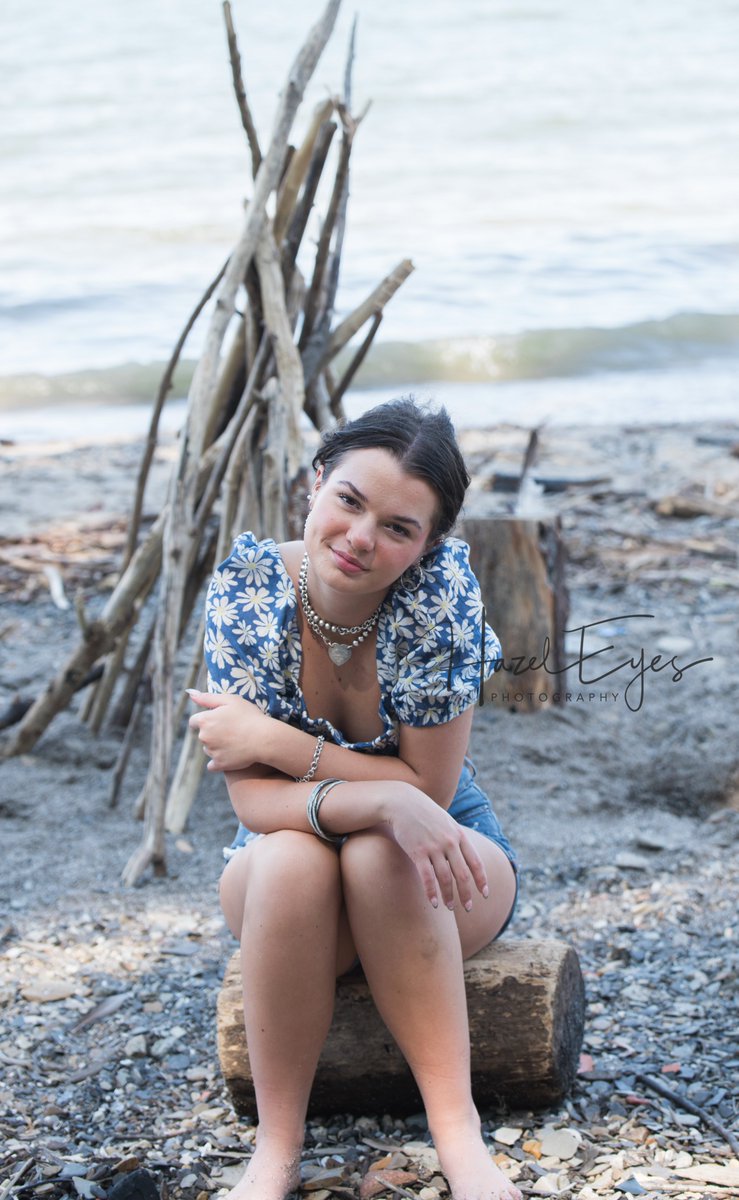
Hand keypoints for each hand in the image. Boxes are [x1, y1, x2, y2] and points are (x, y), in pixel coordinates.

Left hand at [187, 689, 268, 771]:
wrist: (264, 738)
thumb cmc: (249, 716)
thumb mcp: (230, 700)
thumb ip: (207, 698)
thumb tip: (190, 694)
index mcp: (205, 720)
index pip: (194, 721)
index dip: (205, 720)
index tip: (217, 721)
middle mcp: (204, 737)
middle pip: (202, 735)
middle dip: (212, 732)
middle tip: (231, 729)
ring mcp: (211, 752)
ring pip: (208, 749)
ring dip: (217, 746)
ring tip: (235, 741)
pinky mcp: (219, 764)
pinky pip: (213, 765)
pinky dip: (219, 761)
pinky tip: (230, 755)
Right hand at [385, 788, 488, 911]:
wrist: (403, 803)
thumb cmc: (426, 814)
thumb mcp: (447, 822)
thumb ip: (457, 838)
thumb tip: (465, 857)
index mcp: (459, 835)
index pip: (476, 862)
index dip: (481, 880)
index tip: (485, 894)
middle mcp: (449, 842)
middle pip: (463, 874)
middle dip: (467, 893)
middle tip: (468, 907)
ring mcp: (434, 847)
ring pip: (445, 878)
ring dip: (449, 896)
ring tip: (449, 907)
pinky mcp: (418, 852)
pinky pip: (427, 877)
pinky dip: (432, 892)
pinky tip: (434, 902)